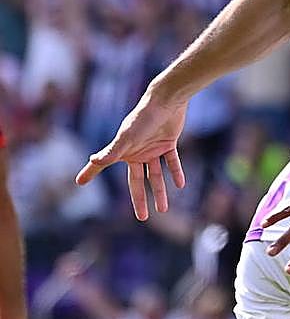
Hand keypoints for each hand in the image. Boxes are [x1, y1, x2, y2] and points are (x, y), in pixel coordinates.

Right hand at [74, 90, 186, 220]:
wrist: (166, 101)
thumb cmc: (143, 118)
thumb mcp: (127, 137)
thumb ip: (112, 151)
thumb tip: (94, 159)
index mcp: (122, 151)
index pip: (103, 164)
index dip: (91, 172)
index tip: (79, 182)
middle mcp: (136, 152)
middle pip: (137, 181)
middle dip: (139, 199)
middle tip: (142, 217)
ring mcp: (152, 148)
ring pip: (156, 175)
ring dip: (160, 191)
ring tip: (162, 209)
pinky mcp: (168, 143)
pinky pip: (172, 162)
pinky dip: (176, 172)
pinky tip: (180, 184)